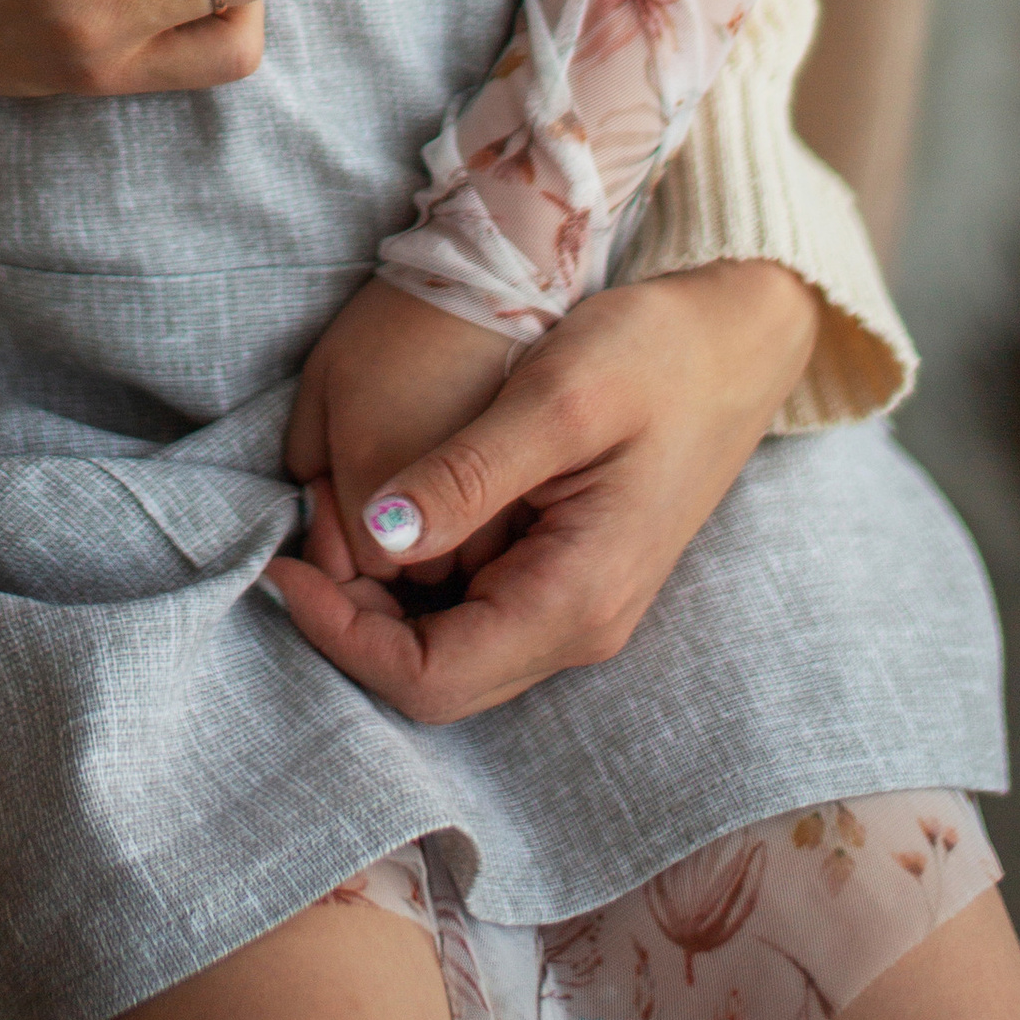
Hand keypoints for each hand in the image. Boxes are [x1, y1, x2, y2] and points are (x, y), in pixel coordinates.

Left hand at [266, 259, 822, 723]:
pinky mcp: (570, 572)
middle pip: (436, 677)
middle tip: (298, 536)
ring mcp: (578, 605)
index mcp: (576, 600)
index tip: (284, 564)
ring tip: (327, 522)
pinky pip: (475, 610)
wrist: (736, 339)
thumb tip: (379, 537)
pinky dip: (416, 583)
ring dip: (380, 606)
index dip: (343, 638)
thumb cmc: (655, 355)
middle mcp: (579, 627)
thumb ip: (469, 474)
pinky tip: (385, 516)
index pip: (431, 680)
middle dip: (353, 623)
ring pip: (452, 649)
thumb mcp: (558, 397)